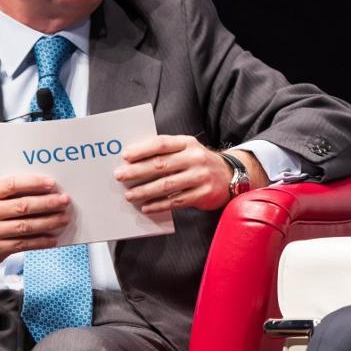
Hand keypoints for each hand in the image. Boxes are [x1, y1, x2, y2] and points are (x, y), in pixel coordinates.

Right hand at [0, 174, 69, 271]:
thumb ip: (11, 194)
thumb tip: (45, 190)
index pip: (12, 185)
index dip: (33, 183)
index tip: (51, 183)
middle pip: (22, 207)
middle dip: (47, 203)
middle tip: (64, 201)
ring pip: (25, 227)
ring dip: (48, 223)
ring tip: (64, 219)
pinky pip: (23, 244)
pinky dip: (40, 242)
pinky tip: (53, 238)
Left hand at [115, 135, 261, 213]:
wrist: (230, 175)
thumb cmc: (199, 162)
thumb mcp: (187, 149)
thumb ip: (166, 152)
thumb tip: (134, 159)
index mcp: (188, 143)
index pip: (162, 144)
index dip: (142, 149)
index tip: (125, 156)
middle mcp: (195, 158)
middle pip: (161, 165)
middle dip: (137, 171)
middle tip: (120, 176)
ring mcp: (200, 176)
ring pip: (167, 185)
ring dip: (145, 190)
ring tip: (129, 195)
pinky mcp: (203, 194)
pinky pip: (176, 201)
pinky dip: (159, 205)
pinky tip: (146, 207)